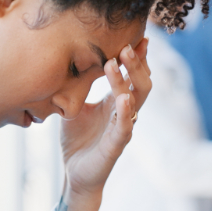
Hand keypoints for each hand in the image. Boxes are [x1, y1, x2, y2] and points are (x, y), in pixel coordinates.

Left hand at [58, 38, 150, 210]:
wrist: (74, 175)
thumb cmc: (78, 141)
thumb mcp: (75, 107)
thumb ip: (78, 86)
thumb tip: (70, 60)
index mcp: (116, 102)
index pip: (132, 75)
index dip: (137, 57)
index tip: (136, 35)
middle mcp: (124, 113)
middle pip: (141, 82)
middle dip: (136, 62)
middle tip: (127, 43)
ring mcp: (123, 128)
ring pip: (136, 99)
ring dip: (129, 78)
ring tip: (121, 59)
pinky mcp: (116, 146)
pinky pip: (125, 127)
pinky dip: (126, 112)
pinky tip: (124, 97)